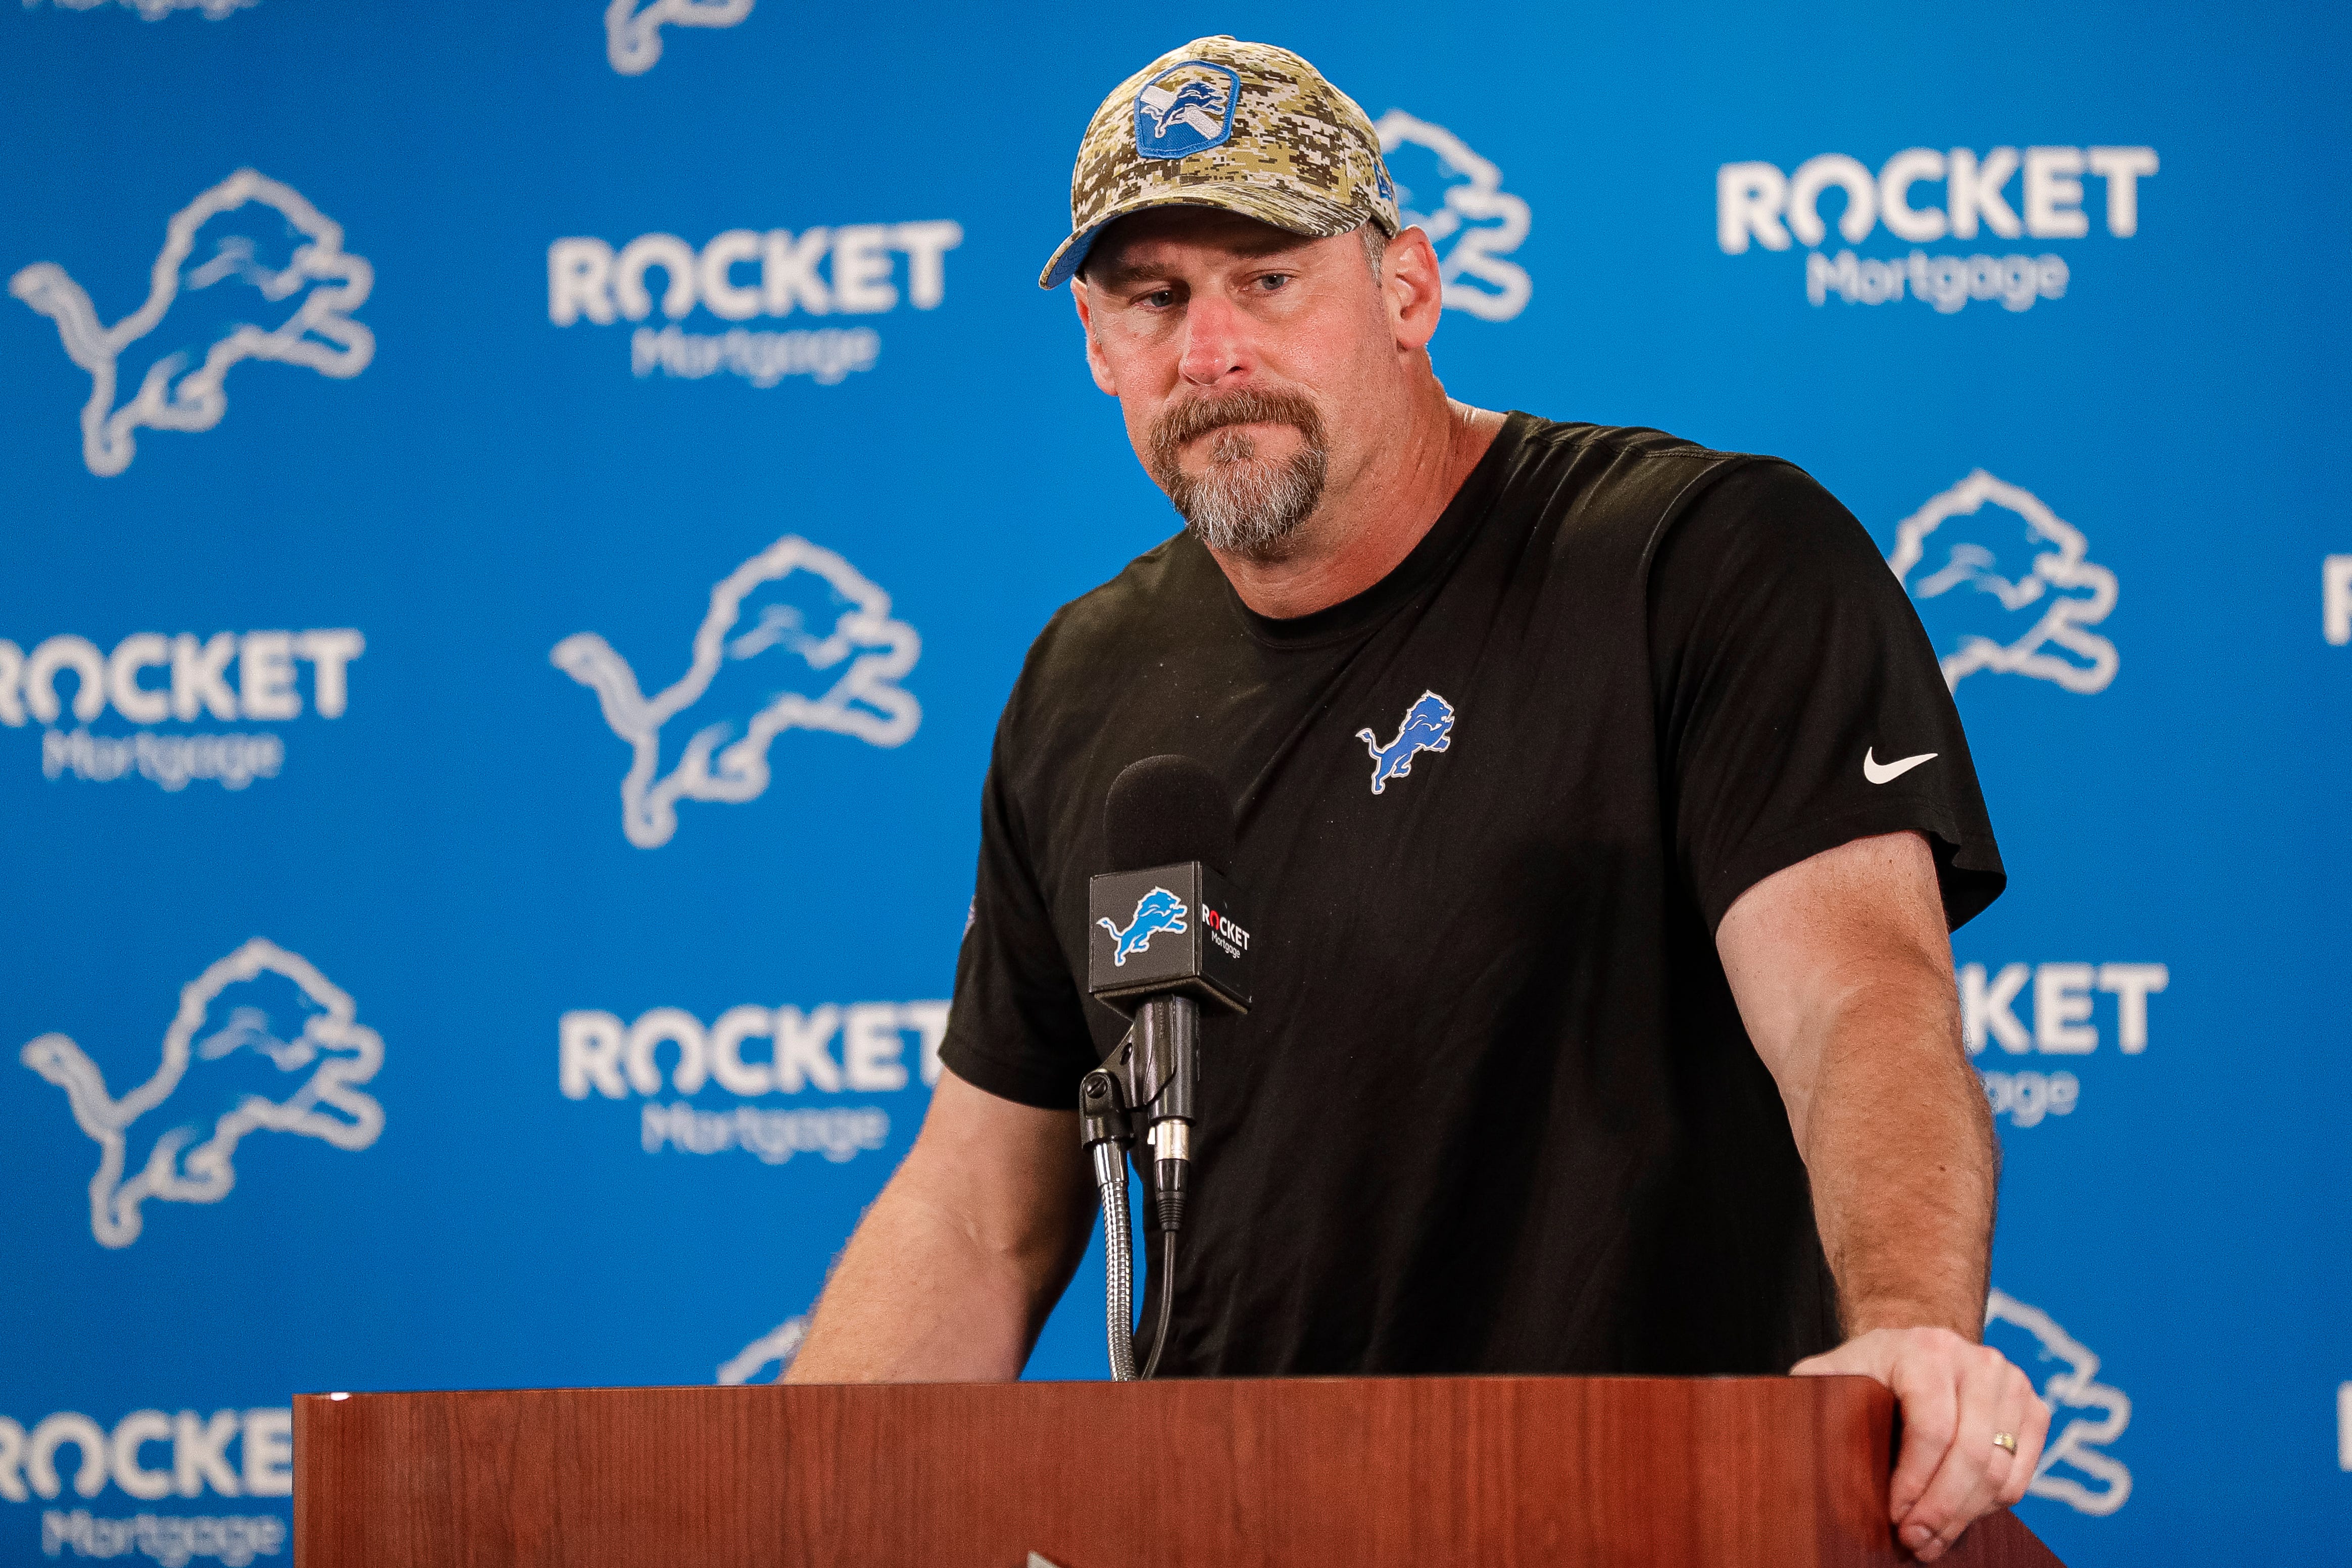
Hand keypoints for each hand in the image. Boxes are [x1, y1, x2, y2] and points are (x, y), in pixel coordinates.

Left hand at [1793, 1326, 2050, 1561]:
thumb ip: (1810, 1395)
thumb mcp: (1830, 1374)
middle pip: (1971, 1455)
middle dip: (1941, 1509)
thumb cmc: (1867, 1371)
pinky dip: (1989, 1506)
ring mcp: (2011, 1384)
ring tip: (1930, 1538)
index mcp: (1926, 1349)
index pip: (1933, 1429)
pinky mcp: (2034, 1410)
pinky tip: (1957, 1515)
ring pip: (1998, 1472)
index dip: (1915, 1482)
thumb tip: (1786, 1436)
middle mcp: (1978, 1360)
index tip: (1893, 1515)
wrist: (1917, 1351)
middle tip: (1915, 1541)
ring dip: (1964, 1516)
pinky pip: (2020, 1476)